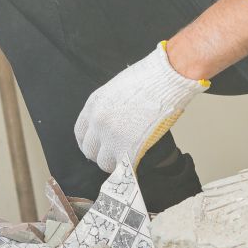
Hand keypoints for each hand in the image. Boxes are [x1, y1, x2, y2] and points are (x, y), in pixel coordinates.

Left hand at [74, 42, 208, 172]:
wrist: (166, 79)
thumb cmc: (149, 79)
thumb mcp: (117, 89)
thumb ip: (109, 108)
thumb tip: (112, 123)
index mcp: (93, 105)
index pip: (81, 134)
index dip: (91, 143)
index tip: (99, 147)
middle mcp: (98, 121)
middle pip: (90, 151)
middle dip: (102, 154)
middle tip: (116, 153)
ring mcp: (112, 136)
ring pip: (104, 162)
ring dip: (115, 162)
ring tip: (128, 158)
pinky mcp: (128, 148)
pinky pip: (121, 168)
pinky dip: (128, 169)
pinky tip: (135, 164)